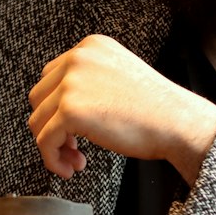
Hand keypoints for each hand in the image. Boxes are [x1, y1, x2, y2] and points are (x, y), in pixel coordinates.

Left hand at [27, 35, 215, 182]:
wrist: (177, 121)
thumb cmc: (157, 108)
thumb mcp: (118, 75)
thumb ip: (91, 79)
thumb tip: (61, 106)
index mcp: (90, 46)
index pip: (53, 76)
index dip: (58, 107)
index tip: (72, 128)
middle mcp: (78, 58)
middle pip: (40, 97)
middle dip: (52, 125)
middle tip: (73, 146)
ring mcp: (71, 83)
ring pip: (38, 120)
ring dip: (53, 145)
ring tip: (74, 160)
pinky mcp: (69, 110)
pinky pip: (44, 140)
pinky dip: (51, 159)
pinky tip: (69, 168)